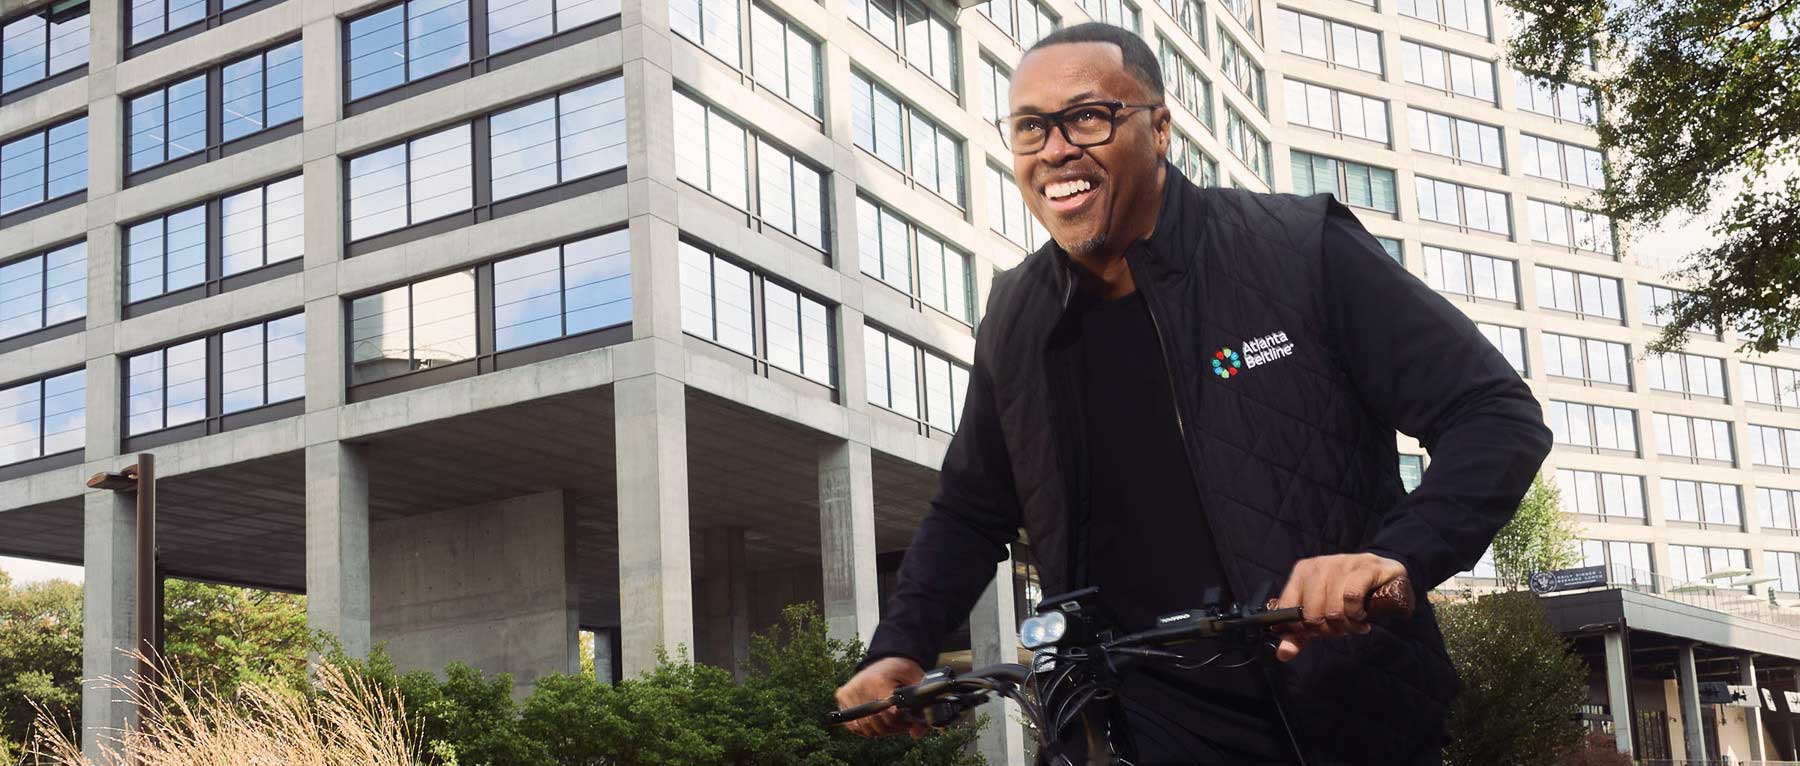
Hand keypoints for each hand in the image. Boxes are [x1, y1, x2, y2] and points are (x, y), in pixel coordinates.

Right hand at [834, 656, 927, 737]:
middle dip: (893, 727)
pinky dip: (867, 727)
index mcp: (879, 681)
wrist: (886, 659)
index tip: (907, 720)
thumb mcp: (917, 683)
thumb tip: (916, 734)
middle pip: (876, 722)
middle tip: (904, 722)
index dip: (897, 720)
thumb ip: (921, 708)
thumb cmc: (902, 672)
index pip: (885, 711)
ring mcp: (849, 692)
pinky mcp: (842, 697)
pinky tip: (878, 719)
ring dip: (880, 729)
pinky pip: (853, 725)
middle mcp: (860, 686)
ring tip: (892, 720)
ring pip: (865, 727)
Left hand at [1272, 552, 1407, 662]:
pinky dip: (1356, 613)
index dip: (1302, 629)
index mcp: (1302, 572)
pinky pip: (1352, 597)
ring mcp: (1342, 563)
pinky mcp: (1365, 567)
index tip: (1317, 633)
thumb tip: (1283, 654)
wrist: (1385, 575)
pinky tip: (1361, 615)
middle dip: (1328, 630)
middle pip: (1312, 613)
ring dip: (1346, 625)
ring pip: (1333, 608)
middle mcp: (1319, 566)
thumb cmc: (1348, 595)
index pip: (1288, 608)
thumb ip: (1300, 634)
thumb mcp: (1321, 613)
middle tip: (1341, 629)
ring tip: (1354, 623)